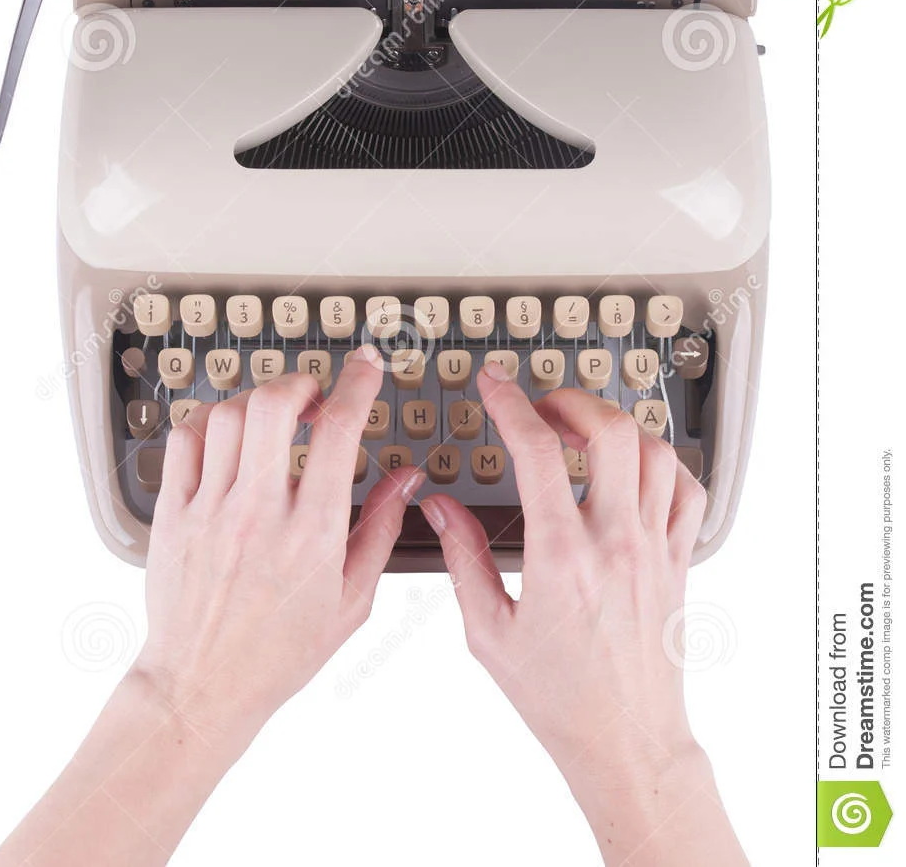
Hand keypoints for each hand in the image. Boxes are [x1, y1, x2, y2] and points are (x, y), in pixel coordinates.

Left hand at [133, 347, 422, 759]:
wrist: (201, 687)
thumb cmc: (279, 652)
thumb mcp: (353, 600)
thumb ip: (382, 529)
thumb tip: (408, 478)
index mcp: (313, 533)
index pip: (341, 432)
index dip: (359, 384)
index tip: (367, 365)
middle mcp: (260, 514)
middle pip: (274, 406)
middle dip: (300, 382)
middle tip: (313, 393)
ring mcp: (211, 511)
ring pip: (227, 416)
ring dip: (256, 401)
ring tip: (271, 417)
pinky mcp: (173, 515)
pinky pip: (184, 441)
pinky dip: (207, 422)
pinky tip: (226, 436)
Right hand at [419, 367, 746, 865]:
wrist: (626, 742)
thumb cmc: (558, 698)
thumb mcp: (488, 632)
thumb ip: (462, 560)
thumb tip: (438, 508)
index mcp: (560, 556)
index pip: (536, 451)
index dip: (510, 404)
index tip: (494, 385)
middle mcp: (614, 543)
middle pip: (609, 432)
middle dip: (572, 401)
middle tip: (544, 404)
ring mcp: (653, 549)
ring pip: (655, 452)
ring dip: (618, 427)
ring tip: (586, 432)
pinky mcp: (678, 562)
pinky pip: (688, 491)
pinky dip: (664, 464)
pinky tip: (636, 469)